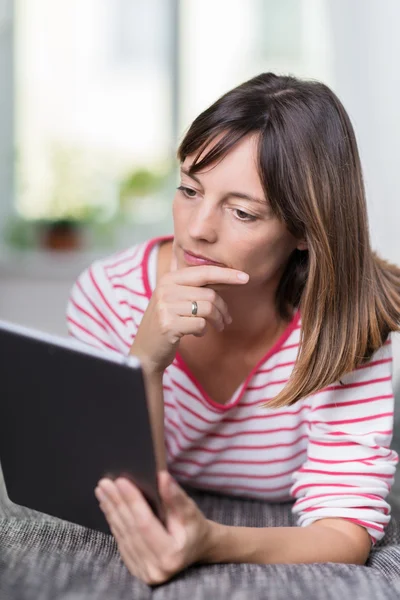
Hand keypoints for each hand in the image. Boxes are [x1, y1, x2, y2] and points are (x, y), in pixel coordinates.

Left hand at [95, 471, 211, 584]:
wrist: (196, 548)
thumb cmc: (194, 528)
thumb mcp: (190, 511)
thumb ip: (175, 496)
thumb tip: (162, 477)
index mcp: (171, 555)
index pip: (144, 524)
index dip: (132, 501)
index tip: (120, 481)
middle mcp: (155, 569)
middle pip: (130, 529)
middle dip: (116, 503)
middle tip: (105, 483)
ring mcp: (143, 572)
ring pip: (122, 535)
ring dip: (111, 510)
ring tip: (103, 491)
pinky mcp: (135, 569)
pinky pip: (121, 541)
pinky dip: (113, 521)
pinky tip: (108, 506)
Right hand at [129, 254, 248, 373]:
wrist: (145, 351)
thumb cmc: (166, 323)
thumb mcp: (175, 299)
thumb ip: (195, 287)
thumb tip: (227, 277)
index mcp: (169, 279)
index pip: (203, 272)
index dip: (226, 274)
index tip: (245, 278)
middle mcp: (165, 289)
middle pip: (209, 294)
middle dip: (223, 308)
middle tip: (226, 320)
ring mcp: (165, 307)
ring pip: (207, 309)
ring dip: (217, 320)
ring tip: (216, 327)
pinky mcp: (168, 325)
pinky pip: (200, 324)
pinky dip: (203, 331)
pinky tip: (197, 334)